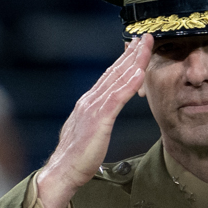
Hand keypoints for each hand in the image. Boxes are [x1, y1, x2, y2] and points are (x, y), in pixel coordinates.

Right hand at [32, 37, 149, 207]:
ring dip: (133, 61)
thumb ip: (97, 117)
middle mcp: (90, 100)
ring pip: (117, 79)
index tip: (136, 46)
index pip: (109, 76)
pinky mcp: (98, 120)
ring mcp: (93, 108)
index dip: (124, 60)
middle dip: (131, 53)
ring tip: (145, 47)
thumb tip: (105, 111)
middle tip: (144, 37)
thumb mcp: (90, 131)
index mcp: (88, 102)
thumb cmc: (77, 156)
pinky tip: (139, 73)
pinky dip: (128, 84)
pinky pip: (116, 98)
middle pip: (114, 72)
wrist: (63, 170)